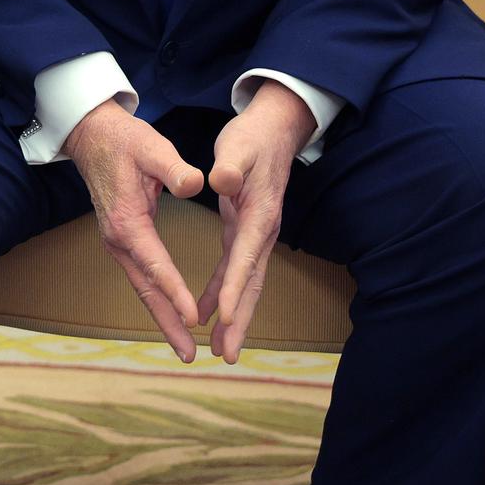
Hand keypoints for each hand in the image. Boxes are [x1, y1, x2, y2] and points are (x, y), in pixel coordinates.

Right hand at [63, 101, 205, 361]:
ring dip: (163, 316)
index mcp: (128, 221)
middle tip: (190, 354)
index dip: (176, 291)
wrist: (91, 136)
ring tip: (184, 346)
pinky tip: (170, 312)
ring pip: (142, 287)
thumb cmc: (124, 140)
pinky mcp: (122, 240)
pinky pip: (141, 277)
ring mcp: (117, 242)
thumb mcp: (152, 146)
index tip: (195, 317)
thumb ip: (174, 168)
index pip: (156, 264)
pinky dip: (156, 298)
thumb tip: (195, 184)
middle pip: (145, 289)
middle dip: (168, 322)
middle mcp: (119, 239)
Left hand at [196, 81, 316, 362]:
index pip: (244, 255)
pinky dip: (224, 293)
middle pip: (252, 283)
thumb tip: (224, 180)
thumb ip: (231, 165)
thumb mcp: (238, 146)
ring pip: (247, 284)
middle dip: (241, 320)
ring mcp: (256, 235)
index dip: (235, 287)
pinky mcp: (246, 232)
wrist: (273, 130)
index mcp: (258, 214)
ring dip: (235, 317)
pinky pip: (236, 271)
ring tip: (222, 350)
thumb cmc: (252, 138)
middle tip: (228, 354)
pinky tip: (210, 315)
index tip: (224, 316)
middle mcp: (262, 231)